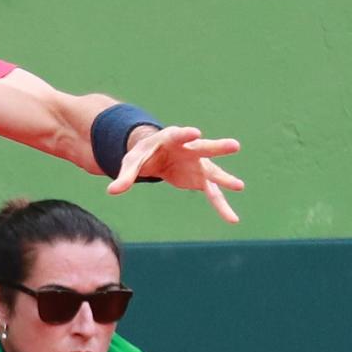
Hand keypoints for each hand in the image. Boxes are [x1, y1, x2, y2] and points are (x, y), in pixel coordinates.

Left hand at [107, 123, 245, 224]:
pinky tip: (232, 219)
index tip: (195, 132)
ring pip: (213, 172)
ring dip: (225, 179)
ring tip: (239, 186)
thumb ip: (125, 176)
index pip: (178, 135)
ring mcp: (198, 164)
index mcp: (171, 138)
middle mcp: (190, 148)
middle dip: (217, 148)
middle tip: (234, 145)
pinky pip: (213, 194)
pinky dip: (221, 206)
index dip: (185, 134)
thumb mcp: (132, 162)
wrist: (157, 156)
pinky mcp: (201, 179)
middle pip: (204, 148)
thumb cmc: (144, 154)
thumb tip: (112, 191)